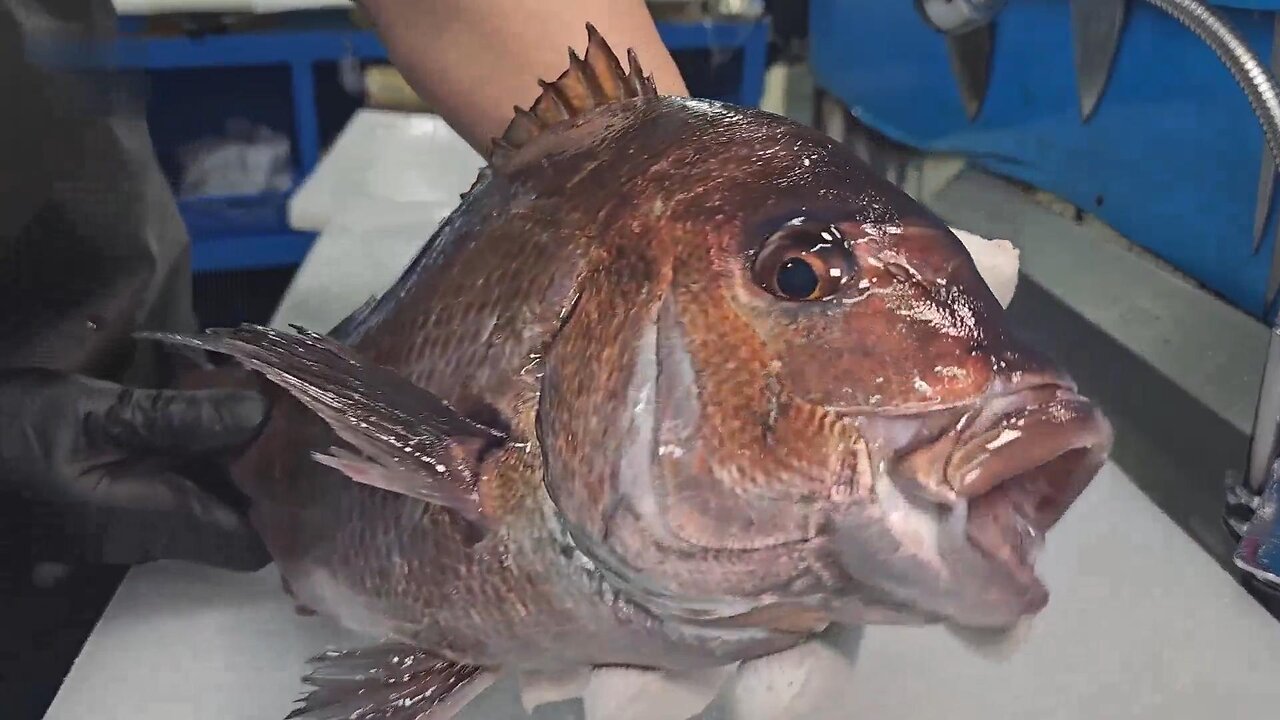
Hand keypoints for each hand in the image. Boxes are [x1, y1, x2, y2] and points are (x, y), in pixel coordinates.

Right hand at [0, 368, 270, 569]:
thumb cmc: (8, 442)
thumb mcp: (91, 417)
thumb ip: (177, 419)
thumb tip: (258, 412)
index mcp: (157, 520)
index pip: (253, 543)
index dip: (289, 505)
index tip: (308, 447)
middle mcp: (152, 530)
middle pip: (237, 514)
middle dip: (268, 466)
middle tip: (292, 404)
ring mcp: (131, 515)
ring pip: (207, 492)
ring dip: (235, 450)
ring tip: (262, 392)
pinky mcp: (112, 496)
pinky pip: (176, 477)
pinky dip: (200, 445)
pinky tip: (212, 399)